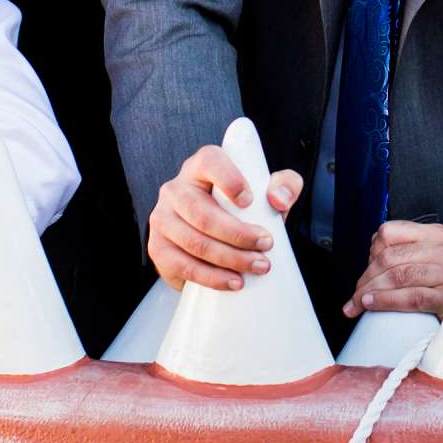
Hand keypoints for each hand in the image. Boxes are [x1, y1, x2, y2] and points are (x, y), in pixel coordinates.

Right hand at [147, 144, 301, 290]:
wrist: (218, 238)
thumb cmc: (245, 208)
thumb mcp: (268, 190)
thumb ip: (285, 185)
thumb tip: (278, 200)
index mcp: (201, 166)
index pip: (210, 162)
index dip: (229, 180)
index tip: (250, 201)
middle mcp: (175, 189)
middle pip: (202, 212)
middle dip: (238, 234)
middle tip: (266, 245)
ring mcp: (162, 218)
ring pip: (194, 242)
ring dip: (229, 259)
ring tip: (257, 266)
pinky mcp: (158, 248)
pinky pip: (183, 266)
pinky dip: (211, 277)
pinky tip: (233, 281)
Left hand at [345, 221, 442, 316]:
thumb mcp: (428, 260)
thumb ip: (403, 252)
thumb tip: (369, 262)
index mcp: (438, 234)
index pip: (390, 232)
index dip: (370, 252)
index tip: (364, 271)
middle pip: (391, 257)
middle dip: (366, 278)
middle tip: (354, 296)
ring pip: (399, 276)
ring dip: (371, 291)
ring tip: (358, 303)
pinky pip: (412, 297)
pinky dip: (387, 301)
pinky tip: (372, 305)